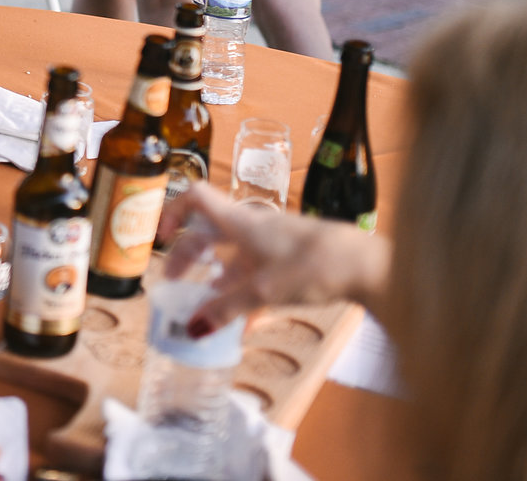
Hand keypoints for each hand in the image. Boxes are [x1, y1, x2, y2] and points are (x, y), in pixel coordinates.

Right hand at [156, 185, 391, 335]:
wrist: (366, 265)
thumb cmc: (312, 266)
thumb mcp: (263, 291)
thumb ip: (226, 309)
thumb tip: (193, 327)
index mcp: (240, 222)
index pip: (195, 199)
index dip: (172, 212)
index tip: (160, 238)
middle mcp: (254, 226)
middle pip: (210, 231)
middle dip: (189, 254)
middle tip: (176, 281)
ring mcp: (275, 241)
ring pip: (236, 253)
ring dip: (218, 273)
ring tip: (209, 301)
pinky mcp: (294, 258)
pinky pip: (259, 269)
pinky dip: (246, 288)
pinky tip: (248, 321)